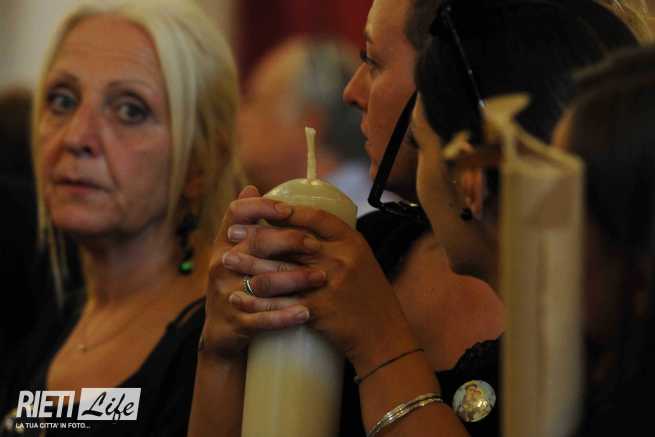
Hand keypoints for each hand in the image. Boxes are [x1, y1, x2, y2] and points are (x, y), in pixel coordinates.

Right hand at [201, 186, 314, 360]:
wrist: (222, 332)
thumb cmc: (238, 283)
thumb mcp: (237, 253)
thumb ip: (248, 226)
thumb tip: (252, 188)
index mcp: (224, 244)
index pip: (235, 214)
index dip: (261, 208)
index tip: (288, 210)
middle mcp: (221, 265)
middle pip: (254, 245)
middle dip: (288, 241)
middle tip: (316, 245)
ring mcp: (226, 293)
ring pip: (262, 283)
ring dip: (294, 280)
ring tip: (321, 278)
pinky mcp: (234, 321)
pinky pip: (261, 318)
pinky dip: (284, 316)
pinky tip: (306, 312)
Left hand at [221, 198, 418, 372]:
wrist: (384, 336)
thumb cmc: (369, 295)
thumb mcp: (359, 259)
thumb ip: (334, 242)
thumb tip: (299, 222)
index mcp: (351, 241)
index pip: (314, 216)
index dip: (284, 210)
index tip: (259, 207)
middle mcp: (342, 258)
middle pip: (290, 240)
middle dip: (256, 235)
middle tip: (231, 232)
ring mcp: (331, 284)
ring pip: (280, 270)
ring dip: (249, 265)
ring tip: (227, 261)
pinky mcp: (320, 311)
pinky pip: (281, 303)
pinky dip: (257, 300)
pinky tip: (238, 296)